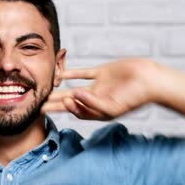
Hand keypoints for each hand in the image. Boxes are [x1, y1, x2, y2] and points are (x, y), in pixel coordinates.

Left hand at [42, 58, 158, 119]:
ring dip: (59, 88)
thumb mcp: (112, 107)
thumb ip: (91, 103)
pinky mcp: (102, 72)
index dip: (62, 109)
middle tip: (34, 102)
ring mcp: (98, 86)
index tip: (53, 104)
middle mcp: (95, 99)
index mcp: (97, 111)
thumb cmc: (135, 98)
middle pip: (68, 101)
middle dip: (52, 103)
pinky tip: (60, 74)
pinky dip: (72, 73)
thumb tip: (72, 95)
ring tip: (44, 88)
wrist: (150, 81)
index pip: (74, 112)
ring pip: (73, 87)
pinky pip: (83, 73)